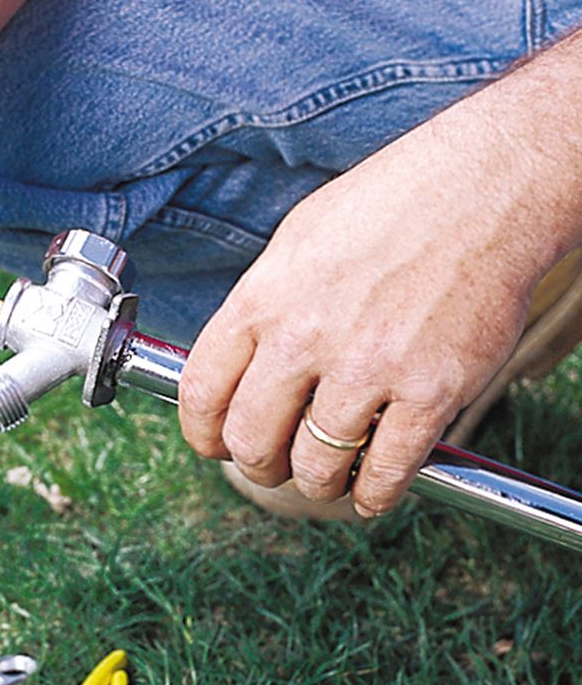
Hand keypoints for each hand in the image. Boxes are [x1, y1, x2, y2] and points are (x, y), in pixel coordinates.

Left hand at [177, 127, 549, 515]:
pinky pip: (388, 471)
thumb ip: (263, 308)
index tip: (213, 444)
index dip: (202, 434)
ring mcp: (370, 368)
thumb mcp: (294, 245)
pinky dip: (375, 494)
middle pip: (251, 441)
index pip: (201, 393)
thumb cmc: (389, 207)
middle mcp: (306, 340)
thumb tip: (237, 361)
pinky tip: (373, 491)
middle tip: (273, 464)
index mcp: (262, 302)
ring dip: (317, 482)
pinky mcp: (432, 390)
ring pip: (317, 466)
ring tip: (327, 474)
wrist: (482, 190)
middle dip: (258, 465)